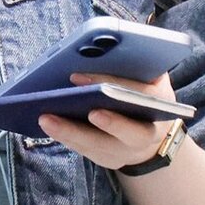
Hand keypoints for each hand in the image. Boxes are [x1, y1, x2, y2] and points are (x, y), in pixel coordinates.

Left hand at [36, 72, 179, 171]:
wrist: (154, 128)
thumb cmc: (146, 90)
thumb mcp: (151, 71)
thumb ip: (137, 61)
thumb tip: (108, 45)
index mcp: (161, 102)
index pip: (135, 93)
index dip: (107, 83)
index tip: (75, 77)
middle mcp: (149, 132)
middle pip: (122, 131)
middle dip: (89, 122)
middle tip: (57, 112)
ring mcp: (130, 150)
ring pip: (98, 145)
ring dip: (69, 133)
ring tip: (44, 118)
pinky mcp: (111, 159)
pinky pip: (87, 151)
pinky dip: (67, 139)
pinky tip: (49, 126)